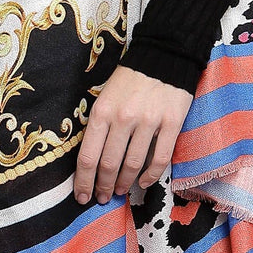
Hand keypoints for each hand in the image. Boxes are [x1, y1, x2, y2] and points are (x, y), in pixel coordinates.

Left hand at [73, 65, 192, 205]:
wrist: (164, 55)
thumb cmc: (130, 79)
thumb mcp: (104, 96)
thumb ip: (98, 125)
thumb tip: (91, 160)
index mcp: (102, 111)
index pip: (88, 156)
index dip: (83, 182)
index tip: (81, 196)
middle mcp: (123, 118)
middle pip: (109, 164)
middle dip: (102, 186)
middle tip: (101, 197)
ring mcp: (148, 122)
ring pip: (133, 165)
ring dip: (124, 183)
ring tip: (119, 191)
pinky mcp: (171, 124)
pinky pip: (160, 159)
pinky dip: (151, 176)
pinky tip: (143, 182)